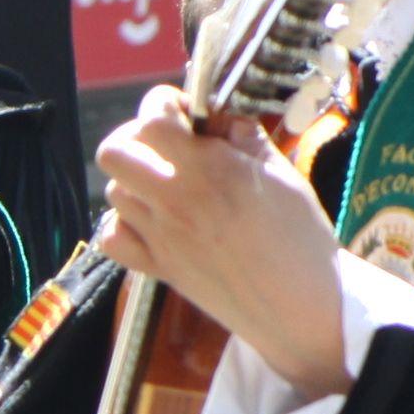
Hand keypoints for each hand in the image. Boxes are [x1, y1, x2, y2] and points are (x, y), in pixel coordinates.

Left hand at [95, 89, 352, 396]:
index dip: (164, 105)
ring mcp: (159, 236)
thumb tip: (216, 112)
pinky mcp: (155, 267)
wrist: (299, 309)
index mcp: (209, 169)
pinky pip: (112, 236)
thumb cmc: (301, 240)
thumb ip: (242, 135)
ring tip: (170, 186)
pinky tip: (154, 222)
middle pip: (114, 151)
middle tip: (171, 147)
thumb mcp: (282, 173)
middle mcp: (174, 199)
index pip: (151, 117)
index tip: (186, 114)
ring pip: (114, 190)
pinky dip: (124, 224)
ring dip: (135, 180)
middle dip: (138, 138)